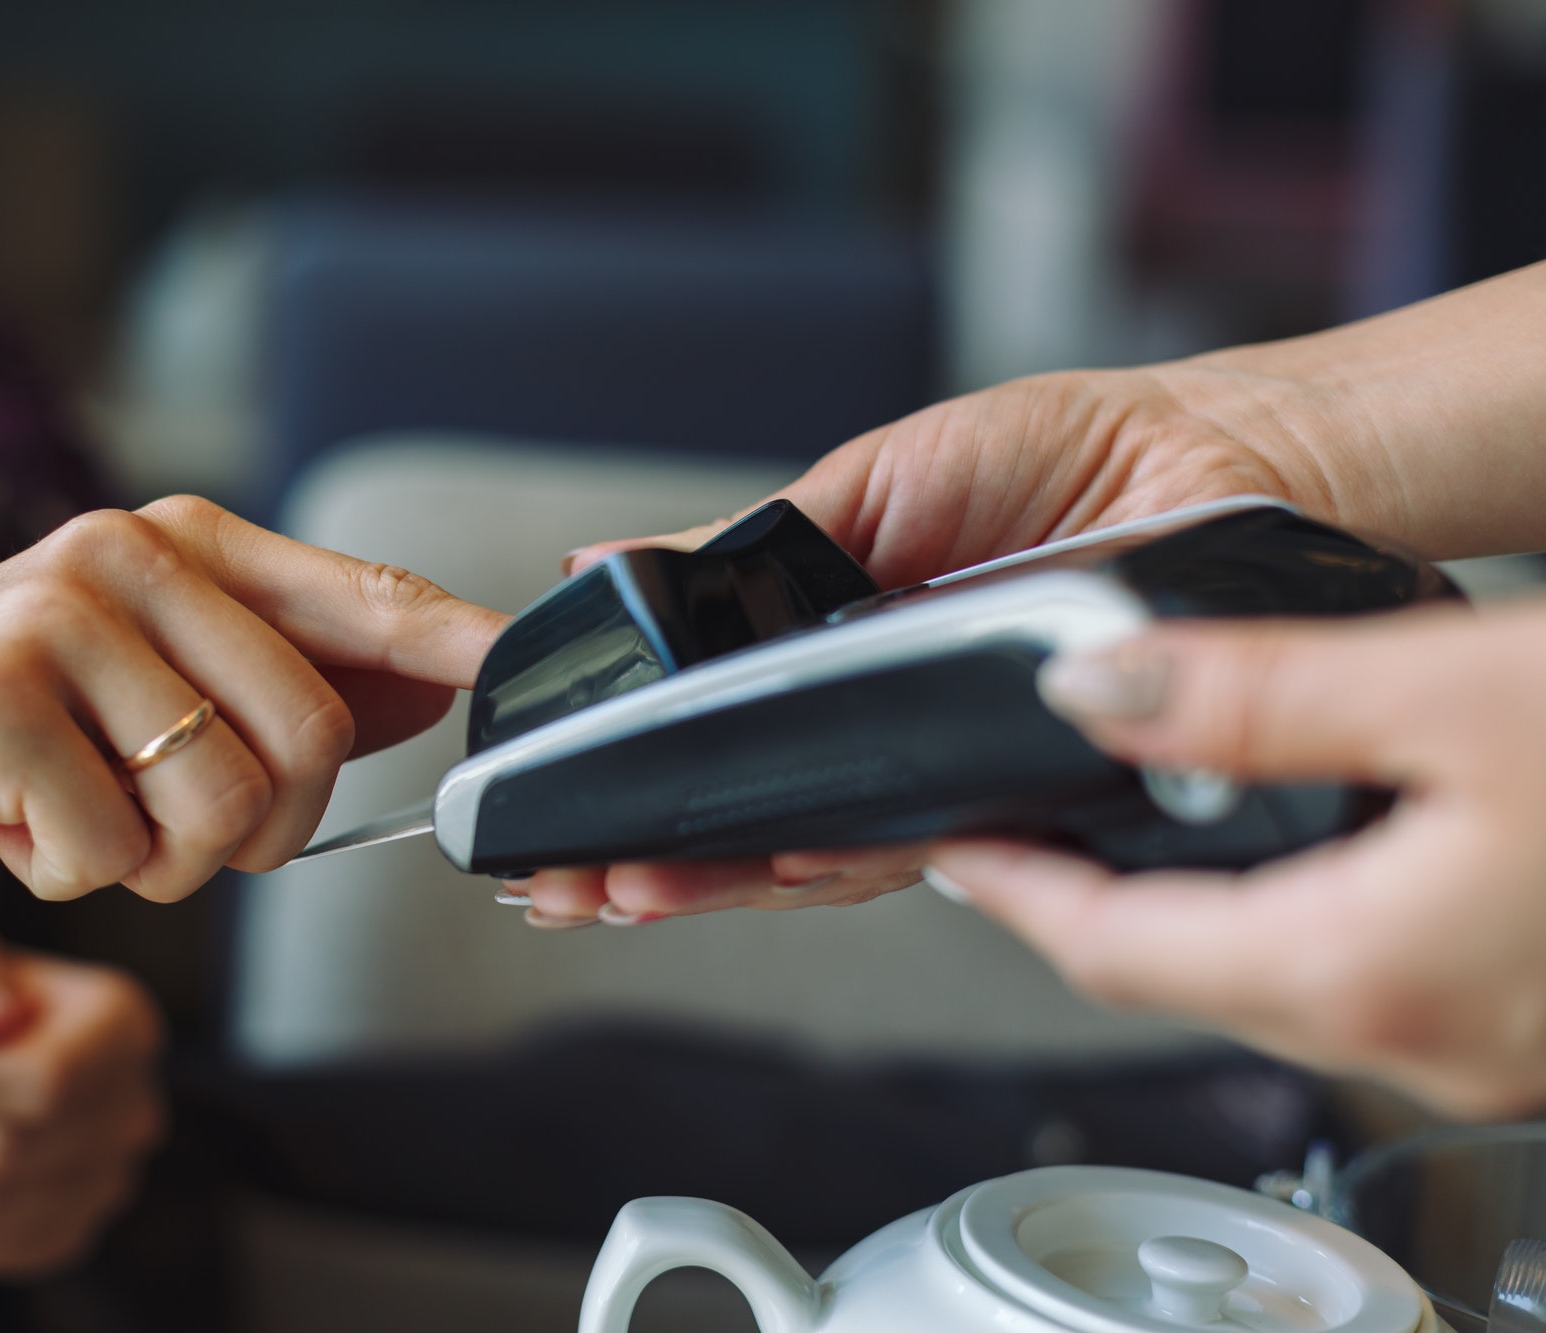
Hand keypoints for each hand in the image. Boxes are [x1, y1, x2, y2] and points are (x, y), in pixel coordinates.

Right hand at [0, 496, 507, 911]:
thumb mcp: (143, 694)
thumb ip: (283, 684)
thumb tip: (434, 689)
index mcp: (180, 543)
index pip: (359, 594)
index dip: (455, 639)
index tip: (527, 664)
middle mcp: (126, 554)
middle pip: (314, 737)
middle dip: (262, 832)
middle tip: (167, 830)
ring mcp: (55, 618)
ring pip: (223, 808)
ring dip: (158, 861)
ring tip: (77, 815)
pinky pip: (112, 852)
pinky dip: (70, 877)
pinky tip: (7, 826)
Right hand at [522, 361, 1389, 926]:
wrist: (1225, 470)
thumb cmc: (1069, 458)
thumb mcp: (876, 481)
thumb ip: (748, 546)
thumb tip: (607, 561)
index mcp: (830, 649)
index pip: (711, 738)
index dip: (634, 783)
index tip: (558, 814)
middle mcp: (879, 724)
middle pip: (745, 815)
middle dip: (648, 856)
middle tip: (570, 880)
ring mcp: (941, 765)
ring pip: (813, 849)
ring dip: (718, 877)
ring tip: (629, 886)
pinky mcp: (1013, 795)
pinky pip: (913, 841)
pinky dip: (833, 856)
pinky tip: (765, 864)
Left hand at [928, 601, 1545, 1118]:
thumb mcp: (1460, 691)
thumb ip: (1263, 694)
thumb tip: (1097, 686)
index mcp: (1373, 971)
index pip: (1112, 948)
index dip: (1010, 890)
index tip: (942, 846)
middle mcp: (1422, 1041)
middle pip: (1178, 980)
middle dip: (1081, 904)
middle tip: (1013, 829)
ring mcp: (1483, 1049)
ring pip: (1271, 987)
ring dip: (1186, 915)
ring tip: (1123, 829)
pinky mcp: (1529, 1021)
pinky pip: (1361, 982)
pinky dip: (1289, 920)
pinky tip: (1285, 855)